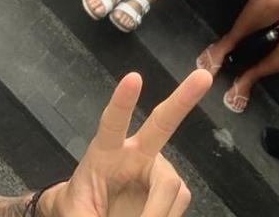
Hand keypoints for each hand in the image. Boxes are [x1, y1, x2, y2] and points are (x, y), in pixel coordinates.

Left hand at [42, 70, 210, 216]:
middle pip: (162, 123)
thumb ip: (88, 215)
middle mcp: (136, 153)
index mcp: (104, 152)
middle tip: (203, 77)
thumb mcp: (76, 211)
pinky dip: (167, 216)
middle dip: (183, 99)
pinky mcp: (173, 188)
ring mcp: (157, 169)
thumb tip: (122, 215)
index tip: (133, 78)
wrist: (93, 216)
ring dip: (158, 211)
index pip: (112, 124)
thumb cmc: (80, 206)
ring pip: (170, 184)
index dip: (122, 102)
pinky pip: (179, 201)